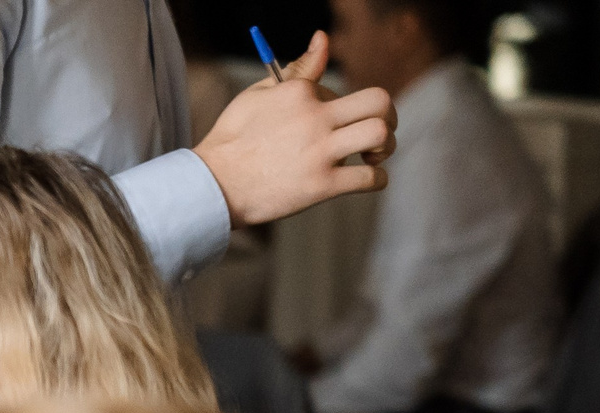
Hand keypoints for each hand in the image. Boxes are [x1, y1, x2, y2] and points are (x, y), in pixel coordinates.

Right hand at [193, 31, 395, 226]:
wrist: (210, 187)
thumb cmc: (231, 140)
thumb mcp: (259, 95)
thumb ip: (298, 70)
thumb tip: (323, 38)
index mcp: (301, 94)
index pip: (342, 88)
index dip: (342, 107)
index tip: (333, 122)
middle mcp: (315, 119)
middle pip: (379, 102)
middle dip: (388, 114)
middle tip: (378, 129)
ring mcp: (320, 153)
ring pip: (379, 135)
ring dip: (386, 145)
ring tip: (373, 155)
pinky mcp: (321, 186)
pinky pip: (369, 178)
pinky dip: (377, 179)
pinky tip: (368, 178)